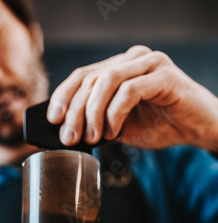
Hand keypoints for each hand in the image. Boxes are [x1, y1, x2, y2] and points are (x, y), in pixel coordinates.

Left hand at [47, 45, 217, 150]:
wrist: (196, 129)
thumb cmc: (160, 125)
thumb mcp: (119, 127)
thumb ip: (96, 123)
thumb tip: (68, 132)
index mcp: (118, 68)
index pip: (82, 75)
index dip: (63, 96)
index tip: (52, 120)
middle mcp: (131, 59)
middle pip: (90, 79)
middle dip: (74, 112)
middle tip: (69, 138)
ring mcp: (148, 63)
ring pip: (106, 81)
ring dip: (93, 113)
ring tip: (93, 137)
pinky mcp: (164, 74)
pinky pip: (129, 90)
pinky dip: (116, 114)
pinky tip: (114, 131)